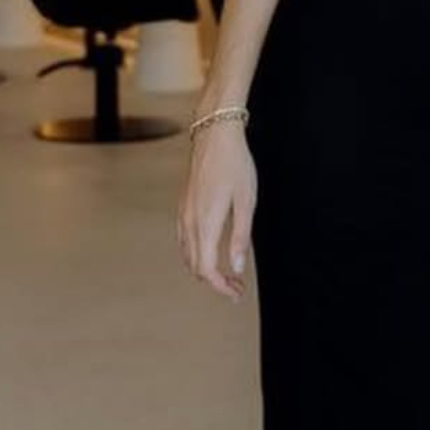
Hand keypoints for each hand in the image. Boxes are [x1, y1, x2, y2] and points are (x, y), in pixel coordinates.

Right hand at [176, 121, 255, 302]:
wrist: (215, 136)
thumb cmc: (235, 165)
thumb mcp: (246, 202)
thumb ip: (241, 237)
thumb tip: (237, 268)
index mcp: (206, 224)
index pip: (207, 270)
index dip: (220, 287)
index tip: (236, 293)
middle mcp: (189, 222)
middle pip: (195, 267)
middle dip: (215, 282)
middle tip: (237, 287)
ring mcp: (183, 214)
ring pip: (187, 255)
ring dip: (205, 269)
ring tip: (229, 273)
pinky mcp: (183, 206)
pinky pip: (184, 241)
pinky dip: (196, 255)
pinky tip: (212, 252)